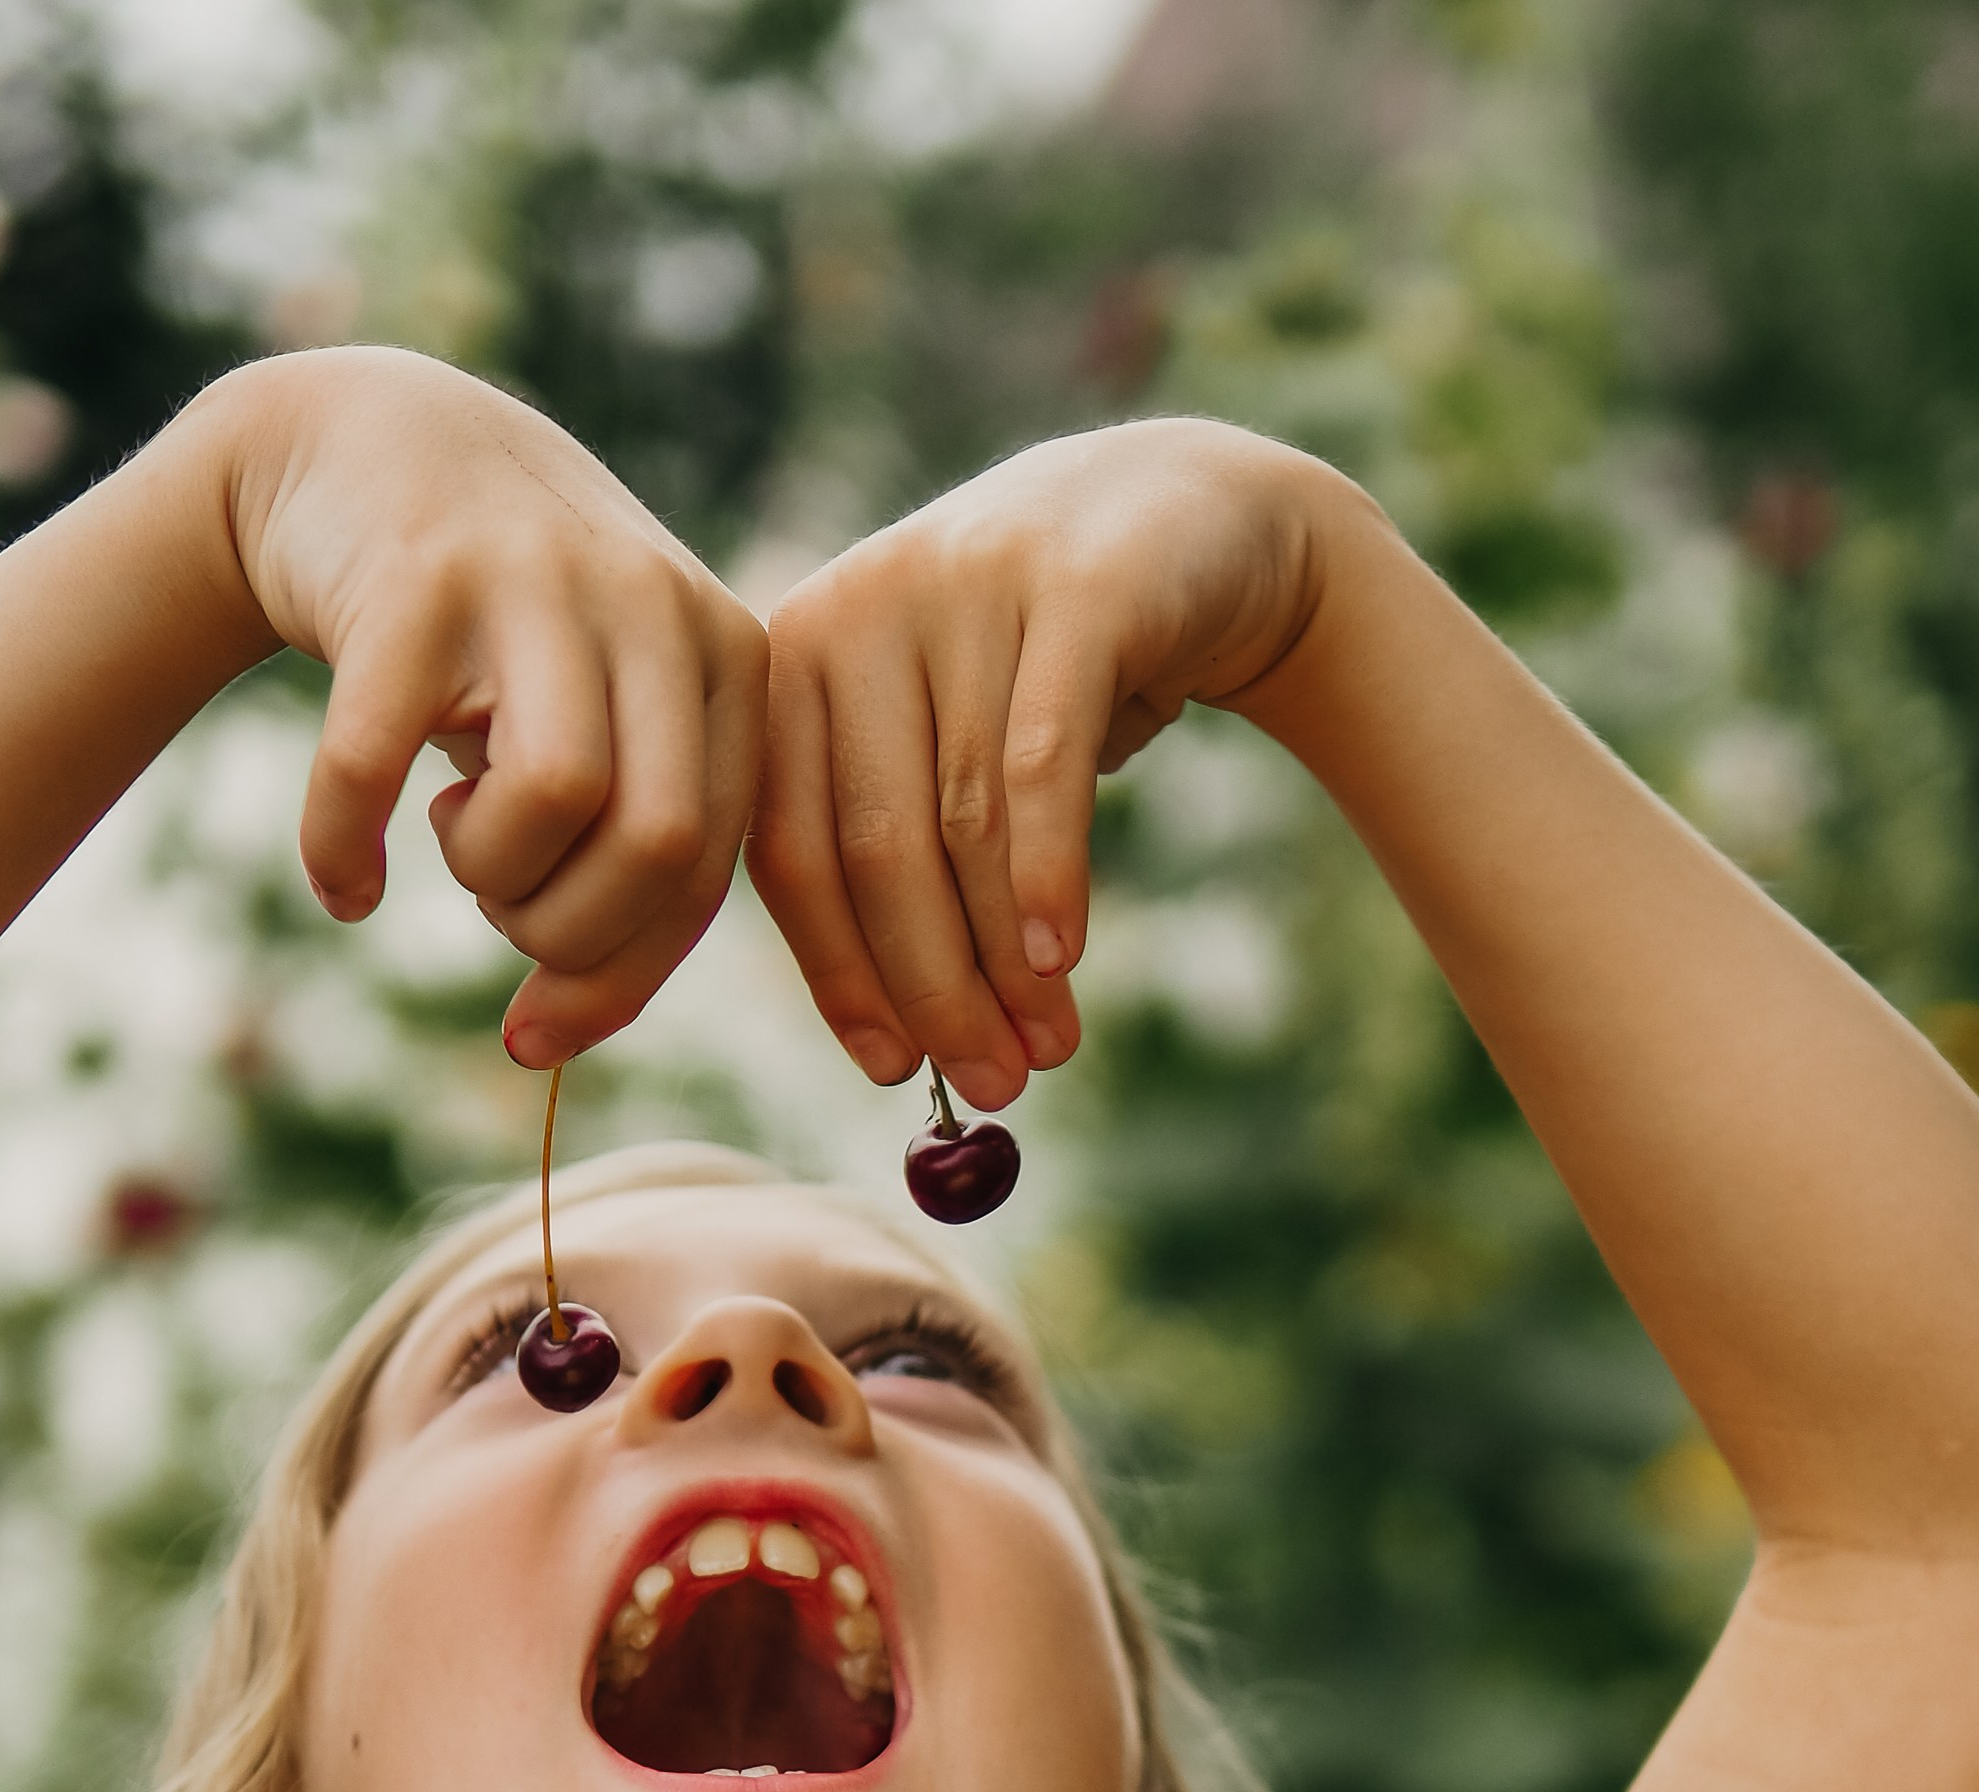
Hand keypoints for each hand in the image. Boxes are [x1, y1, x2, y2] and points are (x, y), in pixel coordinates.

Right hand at [216, 348, 768, 1062]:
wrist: (369, 440)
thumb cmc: (506, 632)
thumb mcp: (610, 713)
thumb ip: (635, 845)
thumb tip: (556, 1040)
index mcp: (727, 653)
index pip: (709, 866)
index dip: (623, 979)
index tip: (539, 1039)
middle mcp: (651, 603)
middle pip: (654, 843)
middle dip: (568, 935)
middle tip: (504, 912)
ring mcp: (533, 578)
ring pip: (557, 798)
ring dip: (492, 878)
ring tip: (459, 847)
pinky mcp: (411, 577)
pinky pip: (379, 760)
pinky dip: (348, 850)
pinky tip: (345, 887)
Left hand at [745, 420, 1341, 1107]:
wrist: (1188, 522)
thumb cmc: (1047, 672)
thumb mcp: (946, 744)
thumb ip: (897, 853)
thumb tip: (898, 1042)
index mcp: (794, 659)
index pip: (790, 849)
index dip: (840, 977)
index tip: (893, 1070)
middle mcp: (857, 608)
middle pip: (873, 849)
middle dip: (933, 988)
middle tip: (991, 1082)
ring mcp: (960, 585)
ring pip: (962, 823)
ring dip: (1005, 960)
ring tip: (1046, 1048)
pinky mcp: (1069, 588)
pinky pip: (1040, 767)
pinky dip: (1048, 878)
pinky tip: (1061, 959)